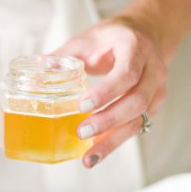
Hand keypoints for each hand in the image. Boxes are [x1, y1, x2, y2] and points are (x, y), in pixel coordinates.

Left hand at [55, 16, 168, 167]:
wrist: (146, 34)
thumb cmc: (111, 38)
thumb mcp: (86, 40)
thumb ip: (61, 57)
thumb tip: (34, 74)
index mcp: (135, 48)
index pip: (126, 73)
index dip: (106, 92)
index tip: (82, 105)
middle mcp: (152, 70)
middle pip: (137, 100)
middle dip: (109, 120)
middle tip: (81, 132)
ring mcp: (157, 89)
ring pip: (139, 119)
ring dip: (113, 140)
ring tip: (89, 157)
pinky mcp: (153, 105)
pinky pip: (136, 126)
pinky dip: (116, 141)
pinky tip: (97, 153)